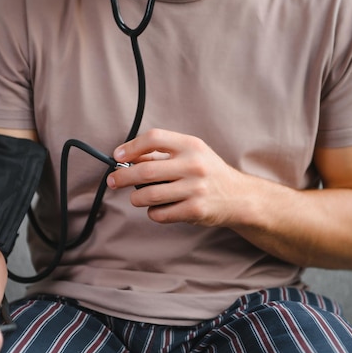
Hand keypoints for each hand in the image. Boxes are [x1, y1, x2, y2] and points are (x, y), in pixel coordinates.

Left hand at [107, 128, 246, 226]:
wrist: (238, 197)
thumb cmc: (208, 172)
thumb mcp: (191, 154)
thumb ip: (162, 155)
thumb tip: (126, 158)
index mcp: (191, 145)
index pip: (154, 138)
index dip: (131, 147)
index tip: (118, 156)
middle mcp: (194, 165)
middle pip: (145, 170)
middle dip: (122, 177)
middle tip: (112, 181)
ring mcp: (195, 189)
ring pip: (148, 195)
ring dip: (136, 198)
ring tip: (137, 197)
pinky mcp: (194, 210)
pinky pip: (159, 214)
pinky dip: (152, 212)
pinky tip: (158, 208)